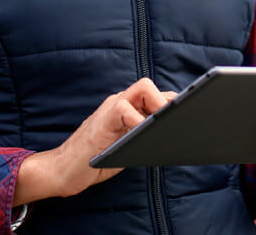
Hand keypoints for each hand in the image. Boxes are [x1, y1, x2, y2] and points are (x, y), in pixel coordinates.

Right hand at [14, 78, 175, 204]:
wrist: (63, 170)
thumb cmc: (96, 160)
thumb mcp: (127, 146)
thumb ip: (144, 134)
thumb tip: (174, 135)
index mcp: (127, 108)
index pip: (155, 95)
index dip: (174, 102)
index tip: (192, 113)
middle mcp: (120, 102)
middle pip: (152, 86)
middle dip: (170, 101)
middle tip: (182, 120)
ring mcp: (110, 109)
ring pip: (142, 89)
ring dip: (160, 105)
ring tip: (171, 123)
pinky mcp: (102, 121)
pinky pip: (123, 108)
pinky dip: (138, 120)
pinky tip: (144, 134)